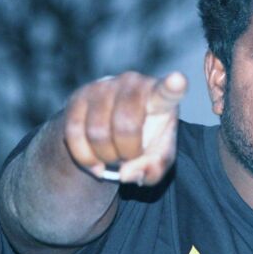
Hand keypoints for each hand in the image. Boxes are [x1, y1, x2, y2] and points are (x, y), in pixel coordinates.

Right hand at [63, 71, 186, 185]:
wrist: (110, 130)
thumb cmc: (144, 141)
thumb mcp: (157, 158)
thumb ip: (154, 169)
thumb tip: (127, 172)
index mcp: (159, 96)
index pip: (167, 91)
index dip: (173, 86)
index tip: (178, 80)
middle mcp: (132, 83)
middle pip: (126, 126)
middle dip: (126, 153)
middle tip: (128, 156)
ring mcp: (103, 87)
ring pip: (97, 132)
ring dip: (104, 157)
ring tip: (112, 157)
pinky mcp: (79, 97)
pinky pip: (74, 133)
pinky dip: (84, 157)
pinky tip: (95, 161)